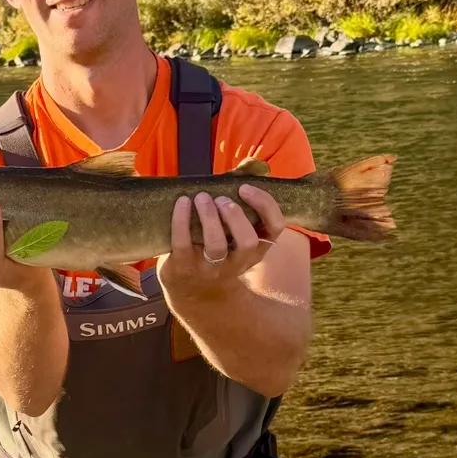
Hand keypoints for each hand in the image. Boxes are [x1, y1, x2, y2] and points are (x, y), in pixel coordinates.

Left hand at [157, 184, 285, 302]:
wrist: (194, 293)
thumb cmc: (219, 251)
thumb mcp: (236, 234)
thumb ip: (243, 202)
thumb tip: (251, 164)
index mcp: (256, 250)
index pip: (275, 228)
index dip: (265, 205)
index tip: (245, 189)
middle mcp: (237, 262)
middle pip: (248, 241)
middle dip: (235, 215)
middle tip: (221, 200)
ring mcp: (210, 269)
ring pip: (216, 245)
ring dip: (209, 216)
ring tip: (201, 198)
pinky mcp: (184, 268)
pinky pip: (183, 244)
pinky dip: (181, 220)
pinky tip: (182, 202)